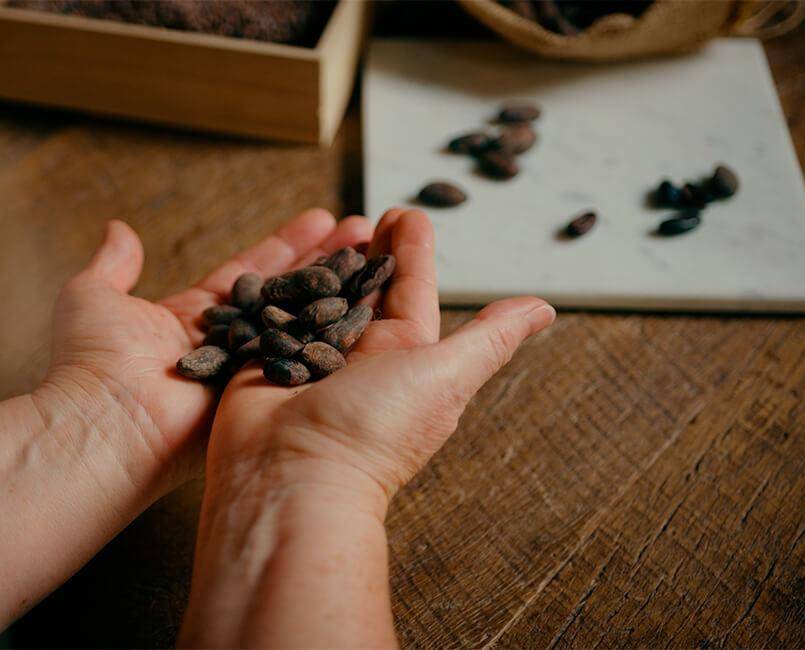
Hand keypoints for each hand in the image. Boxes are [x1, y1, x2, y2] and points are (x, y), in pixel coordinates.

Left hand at [38, 209, 372, 485]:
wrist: (103, 423)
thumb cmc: (90, 363)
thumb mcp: (91, 296)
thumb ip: (113, 264)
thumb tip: (118, 228)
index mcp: (191, 320)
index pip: (250, 273)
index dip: (287, 247)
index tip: (323, 221)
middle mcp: (227, 345)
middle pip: (286, 294)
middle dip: (325, 262)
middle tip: (364, 233)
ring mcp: (248, 371)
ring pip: (302, 320)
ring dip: (339, 288)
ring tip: (377, 253)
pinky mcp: (262, 395)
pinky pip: (303, 355)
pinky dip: (335, 329)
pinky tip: (369, 301)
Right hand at [206, 208, 556, 508]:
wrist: (293, 476)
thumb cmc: (375, 431)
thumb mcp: (446, 376)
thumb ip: (490, 337)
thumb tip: (544, 309)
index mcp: (404, 355)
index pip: (410, 289)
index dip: (410, 250)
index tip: (404, 213)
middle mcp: (357, 357)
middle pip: (363, 289)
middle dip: (366, 250)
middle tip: (365, 213)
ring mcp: (307, 358)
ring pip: (316, 297)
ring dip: (322, 264)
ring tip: (325, 228)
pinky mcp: (261, 361)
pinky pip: (268, 315)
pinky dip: (274, 290)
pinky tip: (276, 264)